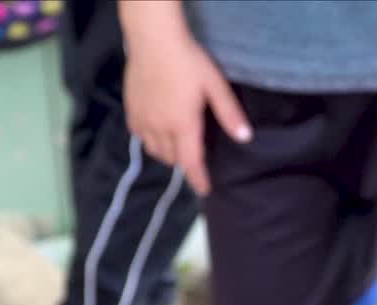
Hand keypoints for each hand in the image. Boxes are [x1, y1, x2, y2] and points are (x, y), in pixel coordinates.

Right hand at [120, 1, 250, 195]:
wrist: (153, 40)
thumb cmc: (189, 62)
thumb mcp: (216, 86)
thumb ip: (229, 114)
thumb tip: (245, 138)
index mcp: (183, 125)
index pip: (191, 162)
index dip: (198, 179)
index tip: (204, 190)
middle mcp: (160, 128)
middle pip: (172, 158)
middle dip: (185, 163)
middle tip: (195, 158)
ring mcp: (143, 120)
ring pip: (154, 150)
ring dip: (168, 154)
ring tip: (178, 147)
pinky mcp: (131, 110)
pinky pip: (140, 136)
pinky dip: (151, 141)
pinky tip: (159, 132)